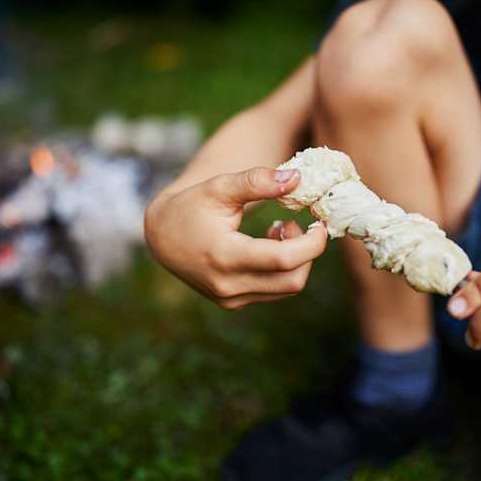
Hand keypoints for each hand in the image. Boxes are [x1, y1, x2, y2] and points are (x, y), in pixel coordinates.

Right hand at [144, 167, 326, 309]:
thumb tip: (296, 178)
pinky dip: (282, 270)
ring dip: (296, 260)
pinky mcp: (232, 302)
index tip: (319, 222)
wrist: (162, 236)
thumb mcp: (221, 187)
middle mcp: (228, 285)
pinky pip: (273, 291)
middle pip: (293, 280)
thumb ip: (257, 181)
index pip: (284, 260)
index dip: (312, 243)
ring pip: (286, 289)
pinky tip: (268, 244)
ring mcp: (230, 298)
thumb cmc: (192, 206)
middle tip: (298, 223)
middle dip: (308, 252)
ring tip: (279, 229)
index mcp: (224, 256)